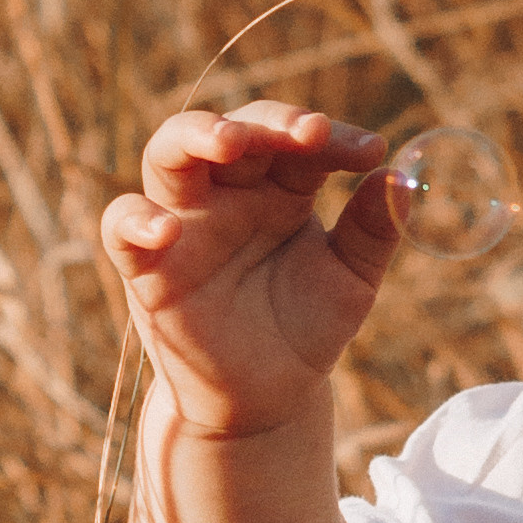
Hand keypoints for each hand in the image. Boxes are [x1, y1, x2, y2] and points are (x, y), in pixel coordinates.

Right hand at [102, 102, 396, 439]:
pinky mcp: (147, 267)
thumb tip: (402, 180)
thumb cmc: (305, 330)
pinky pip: (121, 228)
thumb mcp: (351, 280)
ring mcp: (184, 224)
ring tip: (230, 141)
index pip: (298, 140)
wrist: (267, 401)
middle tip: (308, 131)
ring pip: (169, 153)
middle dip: (267, 121)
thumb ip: (373, 230)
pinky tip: (166, 229)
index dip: (334, 138)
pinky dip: (135, 220)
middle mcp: (228, 194)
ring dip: (196, 136)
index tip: (373, 152)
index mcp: (278, 188)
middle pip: (234, 129)